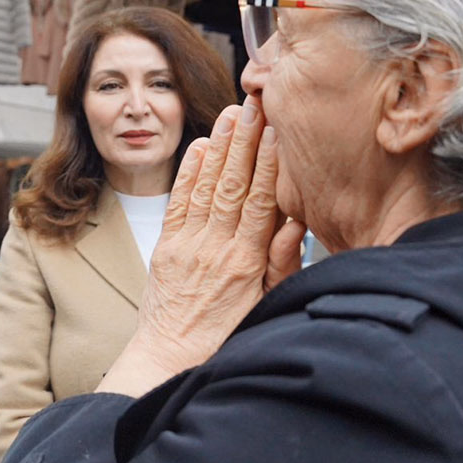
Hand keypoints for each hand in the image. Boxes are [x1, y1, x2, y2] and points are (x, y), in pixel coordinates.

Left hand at [99, 100, 304, 397]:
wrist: (171, 358)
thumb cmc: (226, 337)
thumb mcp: (265, 305)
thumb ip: (281, 263)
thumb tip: (296, 223)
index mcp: (245, 262)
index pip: (260, 201)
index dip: (270, 163)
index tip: (279, 131)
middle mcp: (215, 247)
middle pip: (233, 183)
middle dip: (245, 141)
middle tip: (256, 104)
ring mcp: (187, 244)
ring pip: (206, 186)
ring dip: (220, 146)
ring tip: (233, 114)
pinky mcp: (166, 246)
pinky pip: (179, 201)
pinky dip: (189, 172)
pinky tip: (200, 146)